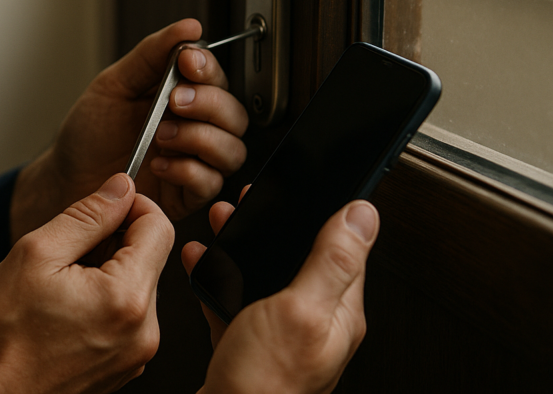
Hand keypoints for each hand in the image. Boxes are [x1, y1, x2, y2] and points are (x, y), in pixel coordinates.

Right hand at [0, 174, 173, 393]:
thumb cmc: (5, 332)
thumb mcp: (37, 253)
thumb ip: (87, 214)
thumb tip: (120, 187)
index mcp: (126, 298)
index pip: (160, 228)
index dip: (134, 205)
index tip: (105, 205)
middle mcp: (144, 330)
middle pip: (151, 258)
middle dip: (116, 241)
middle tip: (70, 251)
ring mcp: (138, 353)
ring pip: (139, 286)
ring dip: (109, 272)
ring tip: (65, 284)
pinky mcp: (127, 366)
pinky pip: (130, 317)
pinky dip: (106, 301)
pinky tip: (70, 308)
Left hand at [11, 19, 247, 239]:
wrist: (65, 176)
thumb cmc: (89, 133)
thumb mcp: (114, 84)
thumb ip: (151, 54)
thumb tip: (188, 28)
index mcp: (180, 97)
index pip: (217, 79)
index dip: (209, 68)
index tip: (187, 61)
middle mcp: (193, 129)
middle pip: (235, 115)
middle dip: (209, 103)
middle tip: (174, 101)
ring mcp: (192, 162)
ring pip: (231, 150)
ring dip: (200, 138)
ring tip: (162, 136)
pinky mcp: (185, 195)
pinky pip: (210, 184)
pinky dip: (188, 171)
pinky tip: (159, 165)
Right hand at [182, 195, 378, 393]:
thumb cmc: (266, 384)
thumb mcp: (301, 308)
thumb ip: (331, 260)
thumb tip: (364, 214)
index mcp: (338, 312)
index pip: (345, 251)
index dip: (324, 216)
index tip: (302, 190)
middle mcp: (313, 324)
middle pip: (297, 259)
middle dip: (270, 227)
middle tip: (246, 204)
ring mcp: (280, 336)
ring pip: (263, 276)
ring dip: (238, 247)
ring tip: (219, 226)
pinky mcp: (249, 345)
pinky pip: (234, 301)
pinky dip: (216, 278)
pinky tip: (200, 264)